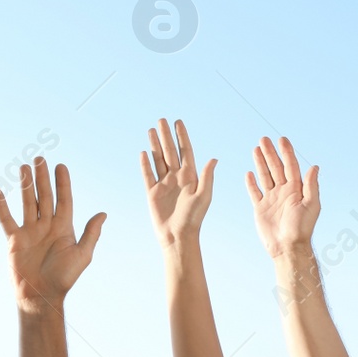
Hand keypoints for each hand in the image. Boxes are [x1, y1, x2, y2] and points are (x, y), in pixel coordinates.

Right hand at [0, 157, 104, 311]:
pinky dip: (2, 206)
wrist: (41, 296)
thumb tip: (103, 214)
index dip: (63, 183)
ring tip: (23, 167)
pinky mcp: (15, 240)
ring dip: (25, 185)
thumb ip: (91, 233)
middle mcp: (46, 226)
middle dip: (42, 178)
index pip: (63, 200)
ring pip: (27, 202)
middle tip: (39, 158)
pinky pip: (6, 219)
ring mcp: (30, 232)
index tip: (61, 166)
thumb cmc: (64, 278)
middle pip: (44, 196)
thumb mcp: (82, 255)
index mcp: (64, 228)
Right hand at [140, 119, 215, 245]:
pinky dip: (145, 164)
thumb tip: (214, 159)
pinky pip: (148, 174)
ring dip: (155, 145)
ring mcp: (164, 184)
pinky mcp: (152, 192)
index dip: (182, 136)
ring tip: (151, 130)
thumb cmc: (194, 218)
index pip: (186, 151)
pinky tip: (143, 152)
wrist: (178, 236)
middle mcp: (177, 177)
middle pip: (170, 151)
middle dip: (166, 135)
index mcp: (190, 176)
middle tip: (162, 120)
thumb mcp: (204, 196)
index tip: (178, 122)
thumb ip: (207, 177)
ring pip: (158, 159)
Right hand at [246, 136, 319, 257]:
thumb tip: (314, 167)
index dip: (286, 152)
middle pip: (276, 167)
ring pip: (265, 176)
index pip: (290, 166)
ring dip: (260, 163)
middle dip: (270, 153)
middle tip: (263, 139)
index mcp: (296, 189)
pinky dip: (251, 183)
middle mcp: (284, 191)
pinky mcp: (261, 208)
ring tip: (255, 149)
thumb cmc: (301, 228)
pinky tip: (248, 173)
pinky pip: (255, 192)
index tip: (281, 139)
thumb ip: (311, 186)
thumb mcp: (311, 205)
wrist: (287, 247)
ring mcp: (271, 199)